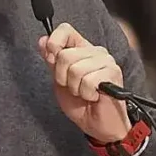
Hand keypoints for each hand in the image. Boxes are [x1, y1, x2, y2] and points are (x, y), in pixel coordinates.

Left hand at [38, 23, 131, 142]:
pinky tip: (93, 96)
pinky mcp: (113, 72)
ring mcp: (106, 61)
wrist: (97, 126)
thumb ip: (52, 61)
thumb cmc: (80, 105)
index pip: (65, 30)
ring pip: (75, 69)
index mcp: (82, 49)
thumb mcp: (59, 81)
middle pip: (65, 54)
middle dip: (62, 77)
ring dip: (75, 88)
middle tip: (73, 87)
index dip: (54, 44)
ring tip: (84, 93)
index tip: (52, 61)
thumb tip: (43, 40)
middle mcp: (95, 51)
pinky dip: (86, 93)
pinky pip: (88, 80)